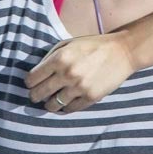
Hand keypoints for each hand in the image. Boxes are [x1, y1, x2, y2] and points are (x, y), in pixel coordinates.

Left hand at [25, 32, 140, 113]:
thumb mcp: (69, 44)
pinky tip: (67, 101)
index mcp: (59, 58)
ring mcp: (79, 87)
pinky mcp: (90, 97)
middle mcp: (67, 74)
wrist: (123, 51)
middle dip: (35, 95)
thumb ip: (50, 57)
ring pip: (52, 105)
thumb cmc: (93, 45)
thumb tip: (36, 74)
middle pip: (38, 94)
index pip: (31, 79)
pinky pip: (70, 110)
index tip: (33, 83)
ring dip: (50, 104)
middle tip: (38, 95)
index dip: (30, 82)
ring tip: (52, 100)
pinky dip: (66, 108)